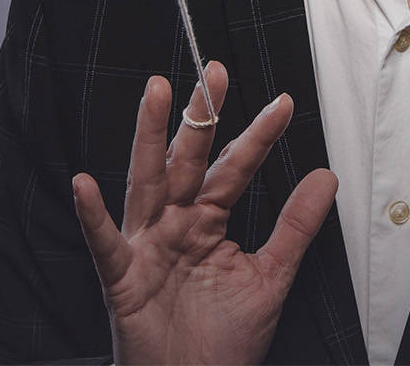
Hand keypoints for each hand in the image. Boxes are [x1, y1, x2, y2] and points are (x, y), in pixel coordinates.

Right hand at [71, 62, 338, 364]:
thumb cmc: (223, 340)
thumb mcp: (270, 277)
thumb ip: (295, 228)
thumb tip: (325, 177)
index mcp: (207, 221)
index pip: (235, 167)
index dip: (258, 136)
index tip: (284, 104)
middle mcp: (175, 224)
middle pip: (187, 159)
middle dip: (201, 115)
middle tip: (215, 72)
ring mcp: (146, 247)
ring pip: (147, 182)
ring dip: (148, 137)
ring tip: (155, 93)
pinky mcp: (122, 279)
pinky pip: (105, 243)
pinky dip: (92, 215)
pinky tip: (84, 184)